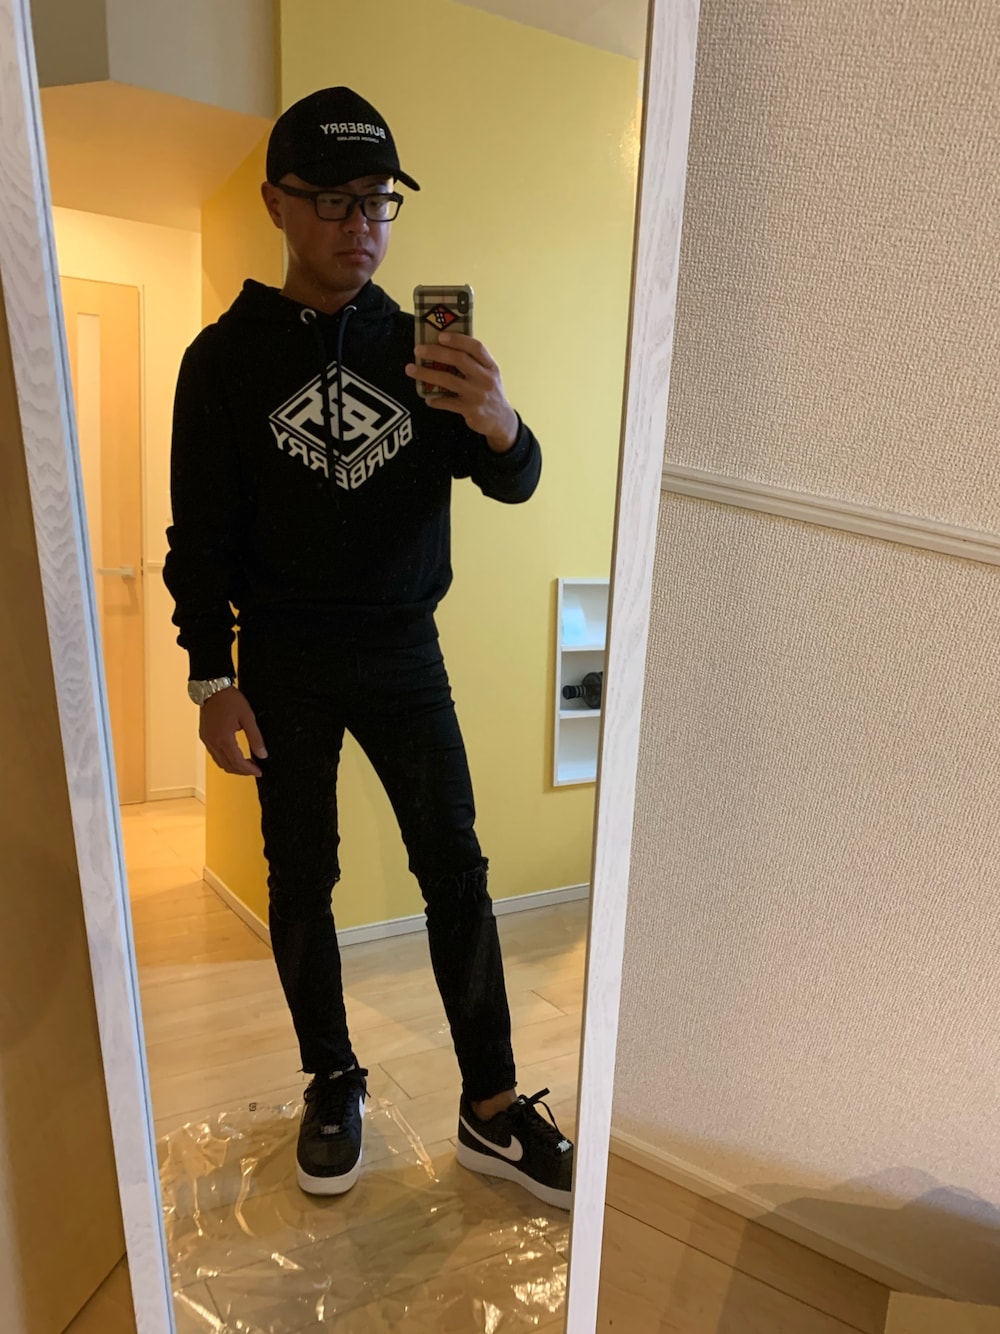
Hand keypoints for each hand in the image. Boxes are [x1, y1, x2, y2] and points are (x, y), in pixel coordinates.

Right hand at [199, 687, 267, 777]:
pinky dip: (225, 759)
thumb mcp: (248, 717)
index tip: (259, 772)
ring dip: (233, 767)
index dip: (250, 770)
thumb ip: (256, 738)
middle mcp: (213, 742)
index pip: (238, 763)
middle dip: (242, 771)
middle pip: (228, 766)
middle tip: (255, 769)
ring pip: (220, 762)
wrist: (212, 688)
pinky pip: (214, 755)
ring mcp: (207, 740)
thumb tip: (262, 754)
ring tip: (247, 764)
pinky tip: (234, 755)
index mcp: (224, 739)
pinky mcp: (205, 737)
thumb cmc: (229, 699)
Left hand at [406, 332, 518, 450]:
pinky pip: (447, 403)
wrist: (501, 420)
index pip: (476, 347)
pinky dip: (435, 399)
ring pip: (448, 380)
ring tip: (411, 369)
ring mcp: (478, 395)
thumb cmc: (489, 392)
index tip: (440, 335)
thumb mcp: (489, 374)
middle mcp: (486, 378)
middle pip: (459, 359)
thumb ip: (473, 363)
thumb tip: (443, 348)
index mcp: (491, 366)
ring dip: (427, 373)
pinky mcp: (471, 411)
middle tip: (418, 350)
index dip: (458, 339)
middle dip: (436, 352)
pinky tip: (427, 397)